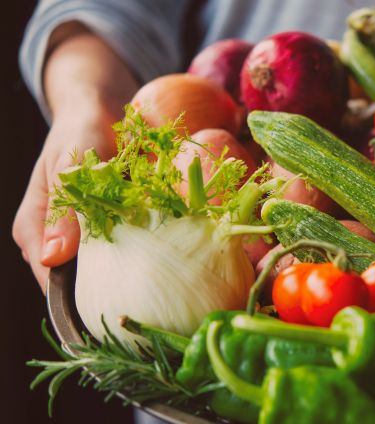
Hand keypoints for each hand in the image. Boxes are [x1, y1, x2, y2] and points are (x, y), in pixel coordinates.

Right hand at [13, 25, 137, 290]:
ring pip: (108, 271)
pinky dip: (147, 253)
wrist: (101, 113)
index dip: (78, 302)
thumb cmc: (79, 133)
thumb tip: (53, 258)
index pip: (50, 282)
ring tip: (162, 282)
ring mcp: (86, 237)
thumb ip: (63, 208)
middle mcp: (58, 240)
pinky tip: (168, 256)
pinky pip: (130, 250)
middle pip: (81, 284)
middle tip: (148, 300)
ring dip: (133, 274)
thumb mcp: (68, 163)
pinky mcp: (113, 229)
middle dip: (112, 293)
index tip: (114, 311)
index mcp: (35, 231)